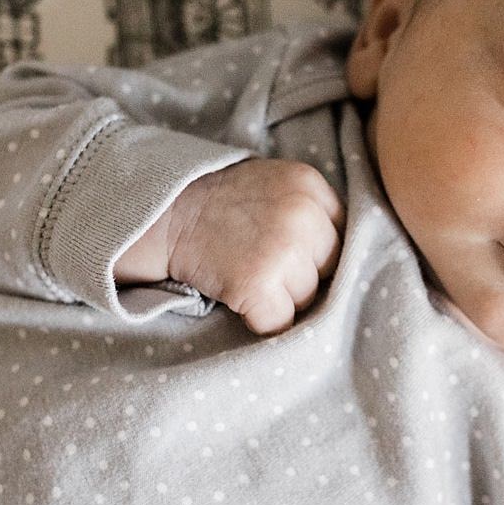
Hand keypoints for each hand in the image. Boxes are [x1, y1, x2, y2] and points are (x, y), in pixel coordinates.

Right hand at [134, 159, 343, 334]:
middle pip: (330, 267)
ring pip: (307, 297)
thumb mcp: (271, 183)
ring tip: (248, 276)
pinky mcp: (260, 284)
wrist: (162, 215)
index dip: (317, 250)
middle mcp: (303, 215)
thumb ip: (307, 208)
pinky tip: (241, 298)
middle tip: (266, 265)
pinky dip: (262, 319)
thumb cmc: (216, 202)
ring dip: (282, 298)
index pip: (341, 233)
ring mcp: (283, 250)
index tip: (294, 253)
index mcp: (309, 185)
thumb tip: (339, 256)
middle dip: (303, 274)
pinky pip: (280, 321)